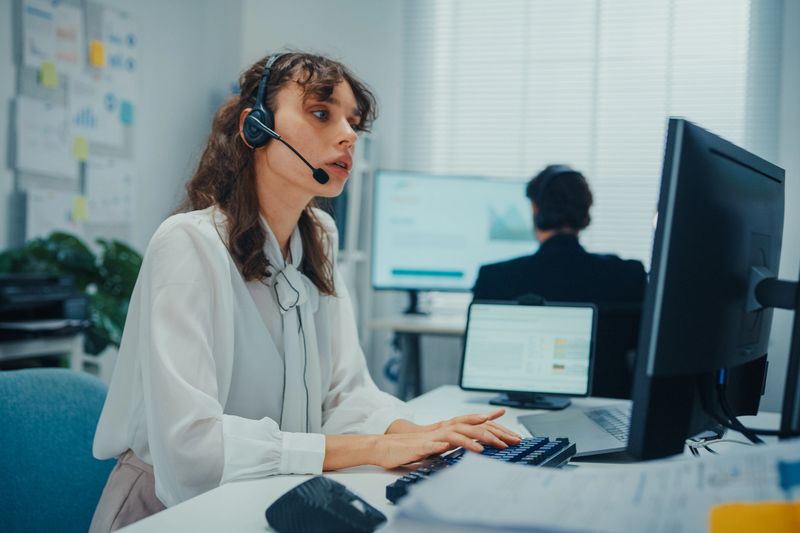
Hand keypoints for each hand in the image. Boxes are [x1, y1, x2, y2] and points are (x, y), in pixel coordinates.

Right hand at [375, 409, 521, 468]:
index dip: (496, 424)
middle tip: (511, 441)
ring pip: (458, 433)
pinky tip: (457, 450)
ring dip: (475, 439)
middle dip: (494, 433)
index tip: (514, 431)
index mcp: (450, 426)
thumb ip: (459, 440)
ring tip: (491, 447)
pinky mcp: (423, 445)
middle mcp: (445, 427)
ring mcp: (434, 435)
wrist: (390, 446)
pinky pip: (438, 445)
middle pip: (473, 426)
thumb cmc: (416, 446)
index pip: (477, 422)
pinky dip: (449, 446)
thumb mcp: (443, 442)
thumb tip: (478, 444)